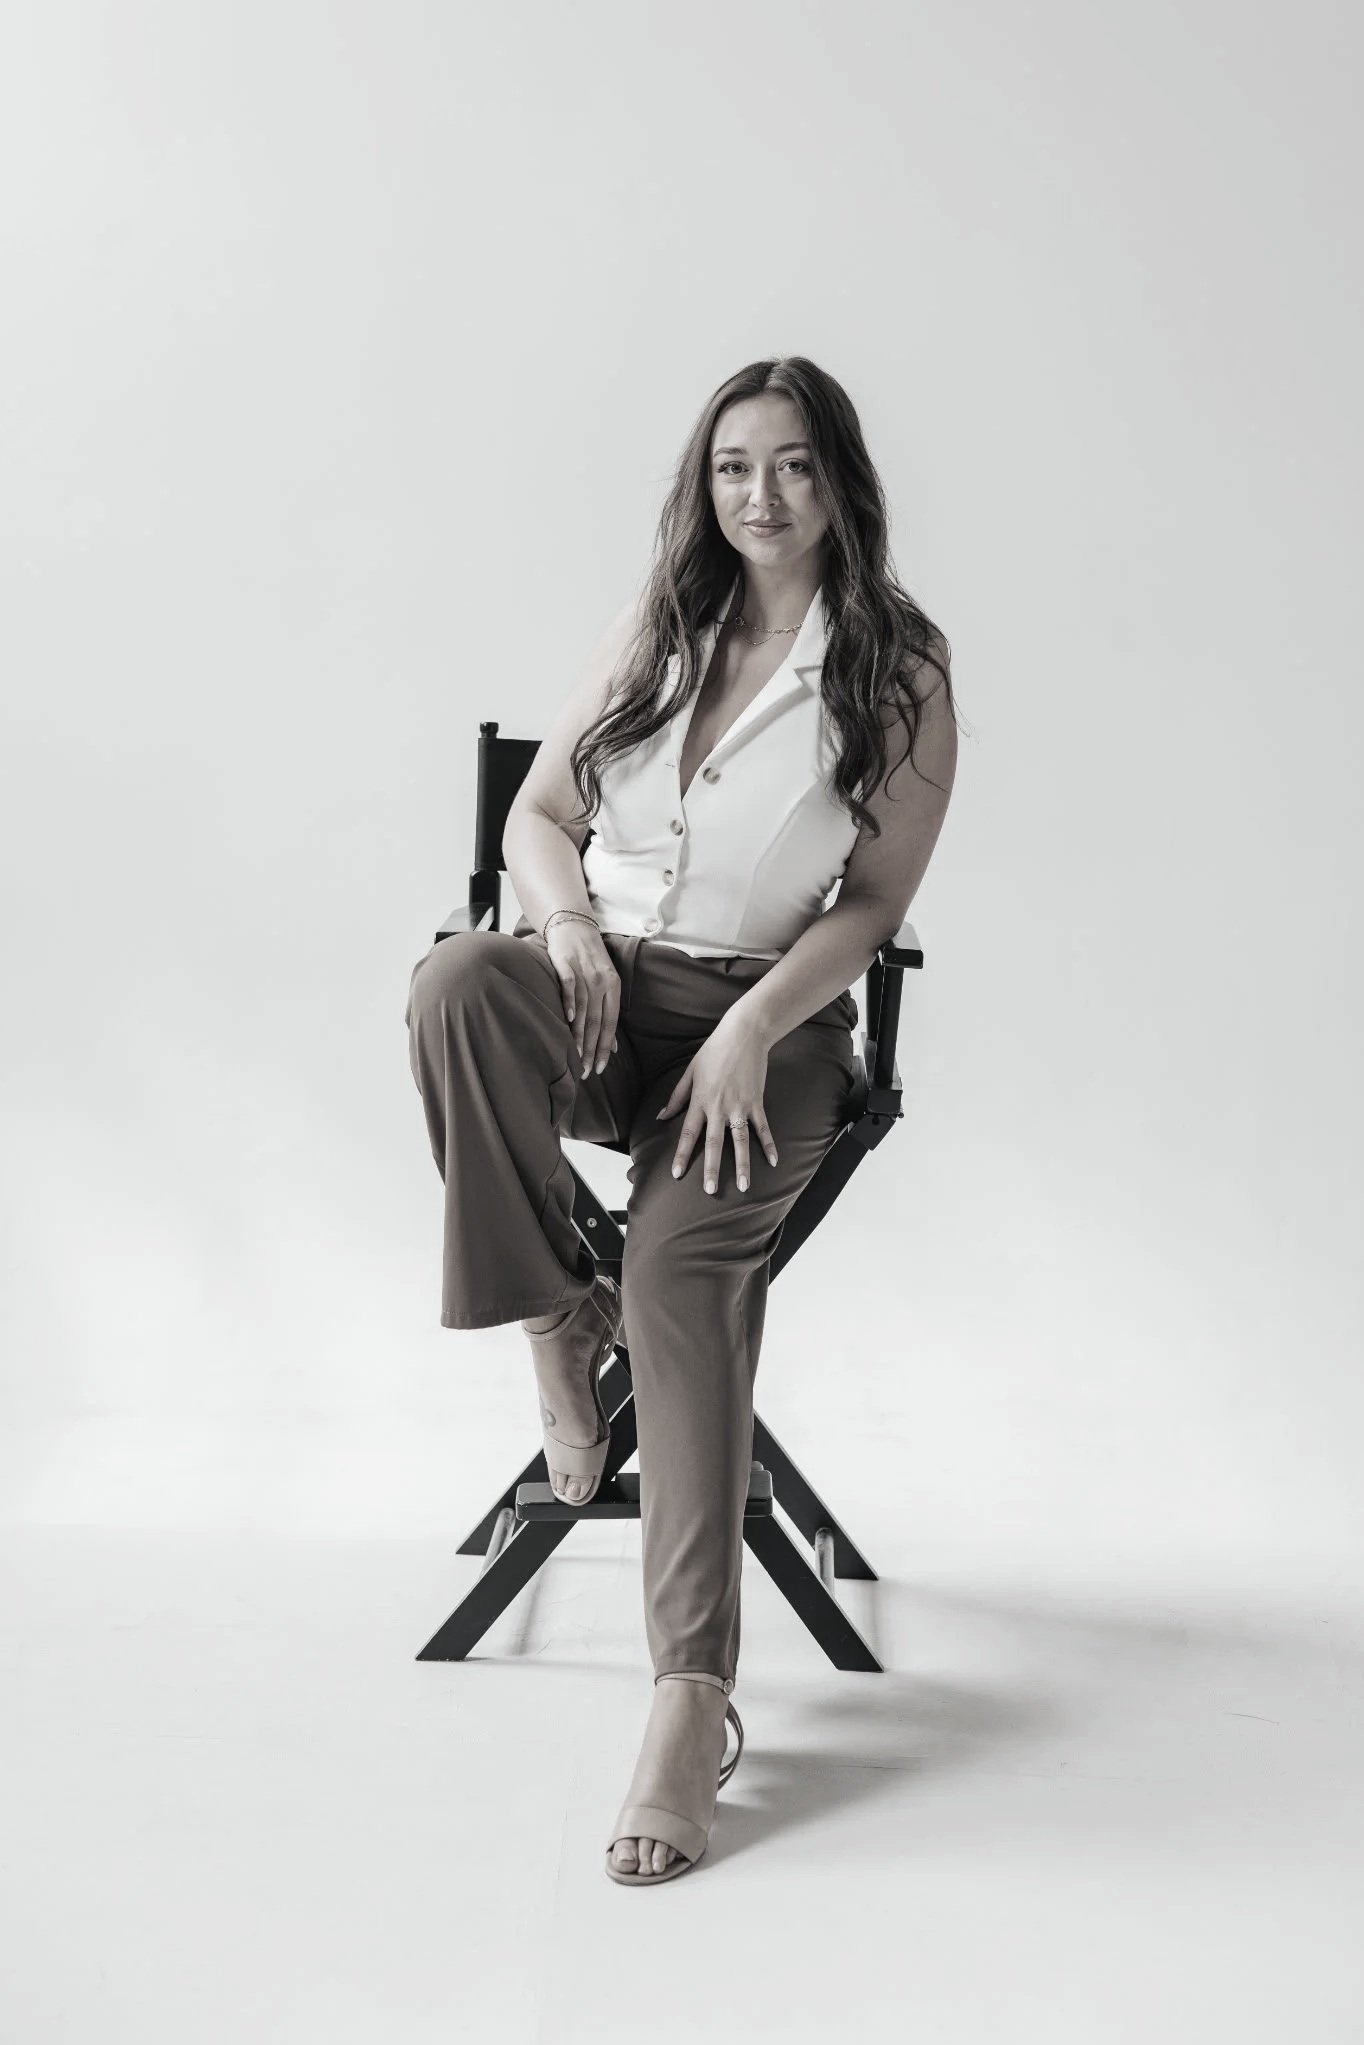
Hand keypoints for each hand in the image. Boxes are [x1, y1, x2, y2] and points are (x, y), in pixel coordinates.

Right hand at [544, 918, 620, 1076]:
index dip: (604, 1047)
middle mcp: (601, 981)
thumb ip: (608, 1014)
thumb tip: (612, 1047)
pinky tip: (569, 1020)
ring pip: (584, 1008)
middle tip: (584, 1071)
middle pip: (597, 1020)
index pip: (611, 1023)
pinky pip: (570, 985)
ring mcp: (584, 972)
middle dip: (591, 1048)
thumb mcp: (606, 986)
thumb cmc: (590, 961)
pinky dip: (570, 1002)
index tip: (598, 1069)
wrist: (574, 927)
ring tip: (576, 1056)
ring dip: (580, 1034)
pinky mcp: (566, 963)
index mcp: (613, 988)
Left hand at [655, 1010, 778, 1194]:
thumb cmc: (714, 1051)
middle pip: (714, 1143)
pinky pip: (763, 1128)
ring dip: (742, 1165)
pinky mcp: (756, 1102)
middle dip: (711, 1168)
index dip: (681, 1154)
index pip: (688, 1133)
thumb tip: (662, 1116)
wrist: (744, 1034)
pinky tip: (773, 1162)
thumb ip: (677, 1096)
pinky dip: (768, 1144)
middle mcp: (719, 1107)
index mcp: (700, 1101)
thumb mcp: (690, 1071)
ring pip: (740, 1141)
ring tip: (743, 1186)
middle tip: (710, 1191)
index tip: (676, 1174)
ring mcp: (740, 1106)